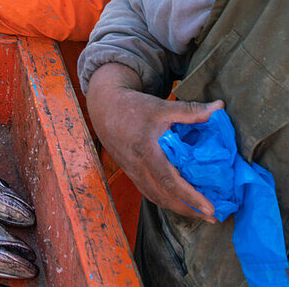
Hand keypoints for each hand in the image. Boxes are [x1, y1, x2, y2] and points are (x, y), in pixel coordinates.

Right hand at [87, 63, 223, 222]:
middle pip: (165, 196)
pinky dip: (167, 201)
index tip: (210, 209)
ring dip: (179, 209)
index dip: (190, 197)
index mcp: (147, 151)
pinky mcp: (131, 173)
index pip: (170, 181)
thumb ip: (190, 110)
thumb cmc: (133, 107)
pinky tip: (179, 203)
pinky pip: (149, 192)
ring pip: (156, 198)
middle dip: (190, 210)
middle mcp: (138, 166)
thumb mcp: (162, 107)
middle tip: (213, 217)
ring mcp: (133, 172)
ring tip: (200, 213)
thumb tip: (219, 107)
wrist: (105, 109)